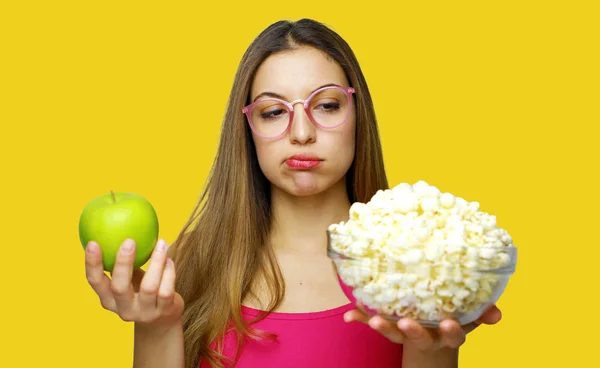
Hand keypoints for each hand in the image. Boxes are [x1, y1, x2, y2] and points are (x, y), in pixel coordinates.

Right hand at [84, 238, 183, 328]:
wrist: (162, 320)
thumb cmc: (141, 290)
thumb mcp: (129, 278)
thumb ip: (123, 261)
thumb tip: (118, 223)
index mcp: (108, 299)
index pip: (95, 282)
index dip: (92, 264)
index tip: (93, 243)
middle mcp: (123, 309)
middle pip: (119, 287)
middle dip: (123, 263)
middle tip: (129, 240)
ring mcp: (144, 312)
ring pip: (149, 287)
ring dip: (156, 262)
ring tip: (161, 242)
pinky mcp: (163, 311)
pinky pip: (167, 289)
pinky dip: (169, 272)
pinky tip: (169, 260)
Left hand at [344, 304, 501, 350]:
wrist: (432, 336)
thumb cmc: (450, 317)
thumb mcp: (469, 317)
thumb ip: (483, 314)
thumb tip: (498, 314)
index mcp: (448, 333)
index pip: (453, 335)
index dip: (451, 331)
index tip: (448, 323)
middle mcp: (427, 337)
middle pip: (420, 340)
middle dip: (414, 332)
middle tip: (406, 323)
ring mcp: (407, 334)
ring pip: (396, 335)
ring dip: (384, 328)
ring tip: (373, 320)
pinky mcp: (389, 327)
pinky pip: (373, 323)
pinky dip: (360, 318)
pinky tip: (350, 315)